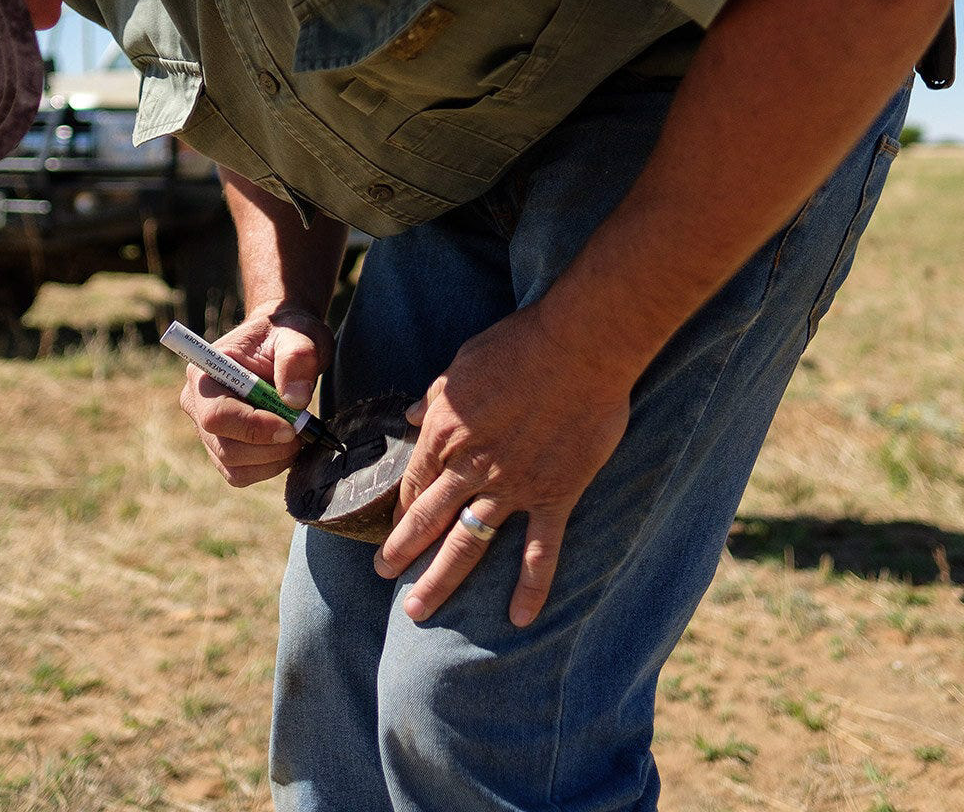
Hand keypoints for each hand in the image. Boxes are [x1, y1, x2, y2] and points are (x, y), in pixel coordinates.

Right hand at [177, 303, 332, 486]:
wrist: (282, 342)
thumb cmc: (286, 335)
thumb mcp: (298, 335)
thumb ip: (297, 359)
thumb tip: (295, 401)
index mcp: (205, 373)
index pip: (217, 416)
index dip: (254, 428)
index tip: (292, 426)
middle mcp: (197, 404)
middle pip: (225, 448)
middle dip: (270, 448)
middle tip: (303, 431)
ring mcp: (206, 430)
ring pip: (234, 467)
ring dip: (274, 459)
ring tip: (298, 433)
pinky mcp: (223, 447)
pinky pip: (241, 474)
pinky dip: (270, 466)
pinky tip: (287, 443)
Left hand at [374, 303, 635, 627]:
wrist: (579, 347)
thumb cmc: (519, 345)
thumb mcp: (461, 364)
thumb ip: (435, 397)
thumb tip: (412, 414)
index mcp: (444, 434)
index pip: (415, 483)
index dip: (400, 509)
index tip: (392, 529)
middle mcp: (470, 468)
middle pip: (428, 520)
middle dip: (402, 553)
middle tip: (384, 577)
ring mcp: (511, 487)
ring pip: (467, 544)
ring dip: (440, 580)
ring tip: (417, 611)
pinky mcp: (553, 496)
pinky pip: (539, 550)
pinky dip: (530, 587)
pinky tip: (520, 619)